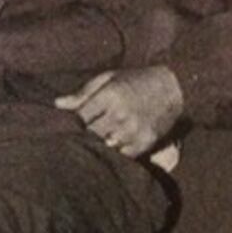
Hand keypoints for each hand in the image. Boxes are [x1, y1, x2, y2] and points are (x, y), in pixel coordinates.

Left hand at [55, 66, 184, 157]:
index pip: (80, 118)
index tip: (73, 125)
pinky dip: (118, 151)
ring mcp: (133, 130)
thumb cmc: (136, 80)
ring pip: (105, 147)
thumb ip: (83, 93)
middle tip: (84, 135)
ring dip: (101, 145)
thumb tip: (57, 104)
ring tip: (101, 139)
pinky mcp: (145, 142)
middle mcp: (120, 114)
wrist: (174, 87)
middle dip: (86, 135)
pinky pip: (123, 155)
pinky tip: (118, 142)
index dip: (75, 123)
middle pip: (91, 135)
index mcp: (109, 95)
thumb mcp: (109, 78)